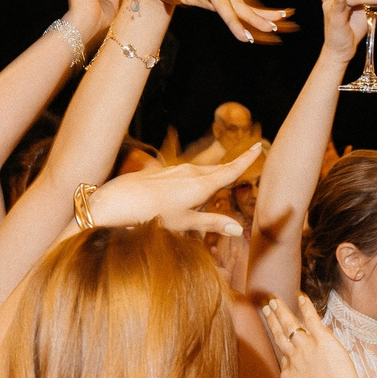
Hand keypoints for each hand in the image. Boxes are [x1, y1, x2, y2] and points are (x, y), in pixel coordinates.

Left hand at [84, 145, 260, 237]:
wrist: (118, 201)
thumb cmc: (153, 215)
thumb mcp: (185, 223)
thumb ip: (212, 224)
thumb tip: (238, 229)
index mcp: (202, 185)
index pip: (230, 171)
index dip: (245, 161)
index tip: (257, 148)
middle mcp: (191, 173)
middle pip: (218, 170)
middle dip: (231, 167)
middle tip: (246, 160)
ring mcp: (176, 170)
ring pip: (201, 171)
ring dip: (211, 175)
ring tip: (219, 179)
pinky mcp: (163, 172)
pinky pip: (185, 174)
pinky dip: (193, 180)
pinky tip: (186, 189)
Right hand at [260, 294, 373, 377]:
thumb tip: (303, 369)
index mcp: (288, 375)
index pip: (284, 356)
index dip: (286, 348)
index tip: (281, 336)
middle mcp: (293, 358)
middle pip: (279, 335)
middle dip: (271, 320)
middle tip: (266, 308)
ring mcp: (306, 348)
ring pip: (289, 325)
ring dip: (281, 311)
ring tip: (274, 301)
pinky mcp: (322, 340)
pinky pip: (311, 318)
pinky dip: (305, 306)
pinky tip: (300, 296)